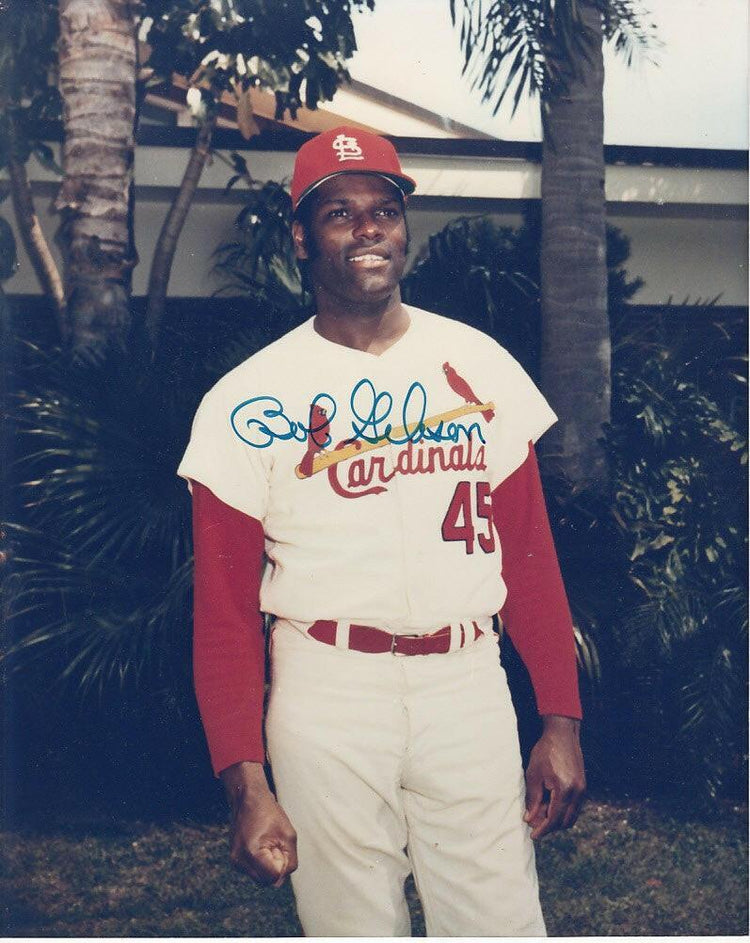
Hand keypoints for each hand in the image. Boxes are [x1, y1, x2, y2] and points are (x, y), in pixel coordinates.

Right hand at [221, 761, 297, 886]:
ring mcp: (235, 861)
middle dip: (275, 867)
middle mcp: (239, 860)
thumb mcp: (289, 836)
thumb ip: (290, 861)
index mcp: (252, 853)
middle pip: (266, 881)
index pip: (274, 877)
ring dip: (268, 865)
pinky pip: (254, 871)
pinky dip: (261, 863)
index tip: (278, 845)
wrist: (248, 798)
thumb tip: (280, 880)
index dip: (282, 863)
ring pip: (260, 878)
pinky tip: (261, 844)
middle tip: (275, 844)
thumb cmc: (270, 814)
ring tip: (267, 843)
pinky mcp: (235, 860)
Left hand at [524, 715, 585, 839]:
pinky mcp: (583, 787)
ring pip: (571, 816)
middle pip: (565, 821)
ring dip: (557, 820)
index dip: (543, 829)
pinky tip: (550, 806)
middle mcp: (577, 792)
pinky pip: (575, 807)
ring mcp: (583, 790)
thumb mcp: (534, 774)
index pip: (554, 819)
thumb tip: (530, 819)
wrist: (562, 735)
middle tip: (534, 825)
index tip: (533, 836)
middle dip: (550, 827)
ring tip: (540, 815)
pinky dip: (563, 811)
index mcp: (564, 790)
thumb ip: (533, 799)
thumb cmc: (546, 752)